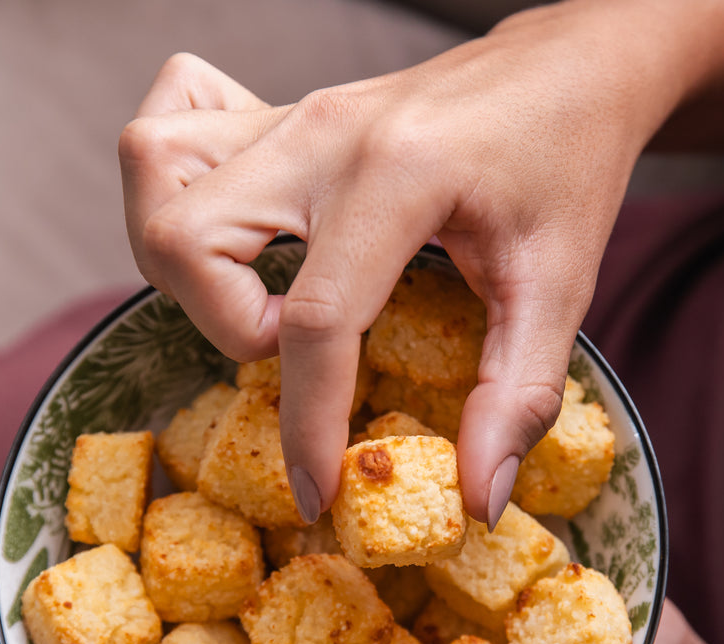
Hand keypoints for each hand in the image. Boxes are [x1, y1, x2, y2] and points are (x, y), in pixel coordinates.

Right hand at [119, 3, 686, 523]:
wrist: (568, 67)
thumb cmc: (567, 161)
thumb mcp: (561, 285)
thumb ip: (517, 394)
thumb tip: (476, 497)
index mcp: (399, 174)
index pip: (315, 317)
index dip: (307, 423)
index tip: (318, 491)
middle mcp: (322, 133)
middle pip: (186, 238)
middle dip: (225, 327)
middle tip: (300, 349)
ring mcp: (290, 113)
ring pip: (155, 170)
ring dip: (186, 262)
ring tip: (263, 296)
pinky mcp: (278, 111)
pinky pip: (171, 126)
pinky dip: (175, 183)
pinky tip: (240, 227)